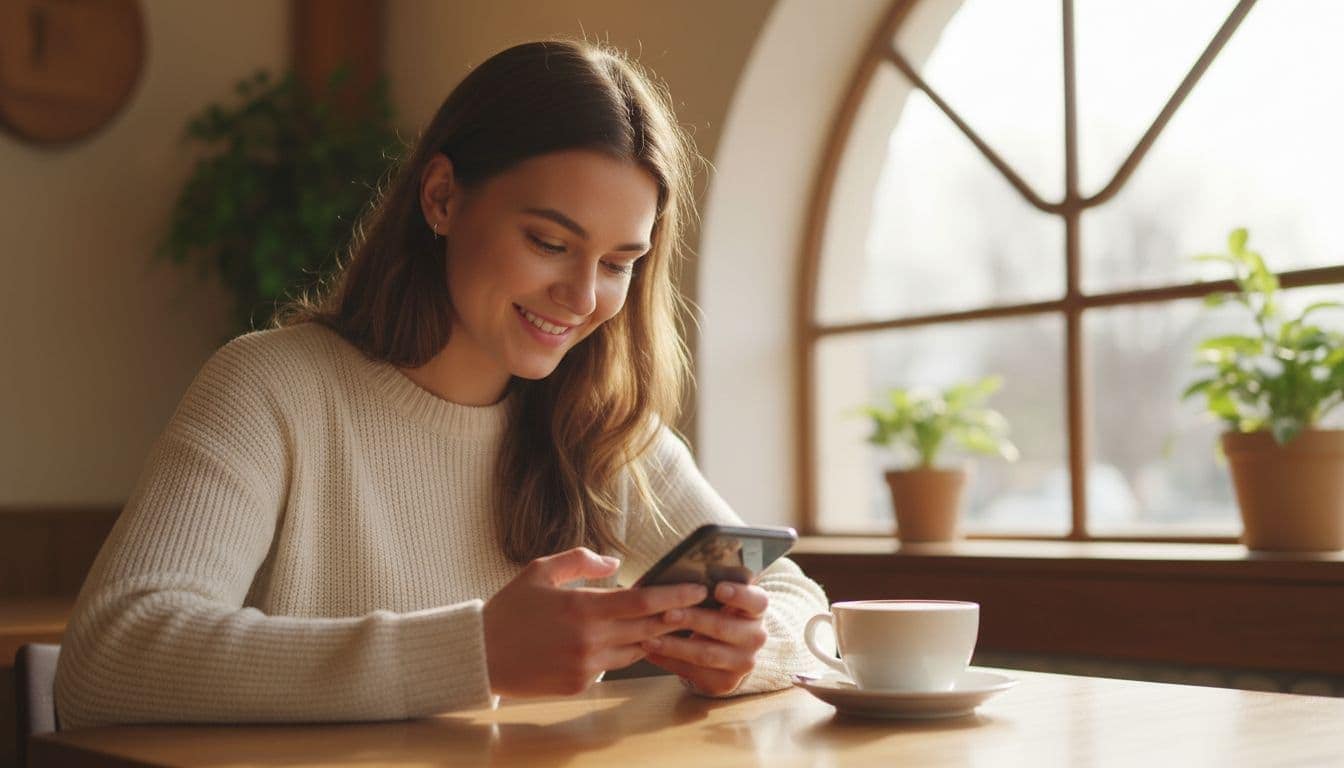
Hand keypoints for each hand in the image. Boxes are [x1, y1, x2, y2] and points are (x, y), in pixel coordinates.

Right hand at [482, 547, 709, 696]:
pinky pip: (611, 666)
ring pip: (634, 651)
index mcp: (582, 608)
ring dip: (651, 636)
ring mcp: (586, 667)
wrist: (480, 655)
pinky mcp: (579, 685)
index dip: (674, 595)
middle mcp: (589, 641)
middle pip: (648, 629)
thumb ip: (580, 561)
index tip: (698, 589)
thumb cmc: (511, 608)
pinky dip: (620, 651)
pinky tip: (623, 640)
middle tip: (697, 606)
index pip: (643, 602)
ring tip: (667, 622)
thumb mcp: (540, 570)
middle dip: (675, 617)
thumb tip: (615, 562)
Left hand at [640, 582, 769, 695]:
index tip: (718, 589)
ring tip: (649, 638)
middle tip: (667, 613)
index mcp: (757, 609)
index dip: (739, 595)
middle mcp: (756, 637)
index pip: (756, 601)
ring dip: (674, 645)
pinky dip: (669, 662)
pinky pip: (695, 672)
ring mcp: (743, 663)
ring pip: (706, 654)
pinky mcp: (726, 682)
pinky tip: (652, 653)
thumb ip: (707, 590)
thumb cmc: (718, 613)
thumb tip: (676, 579)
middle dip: (692, 620)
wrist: (729, 651)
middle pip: (723, 627)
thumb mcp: (721, 600)